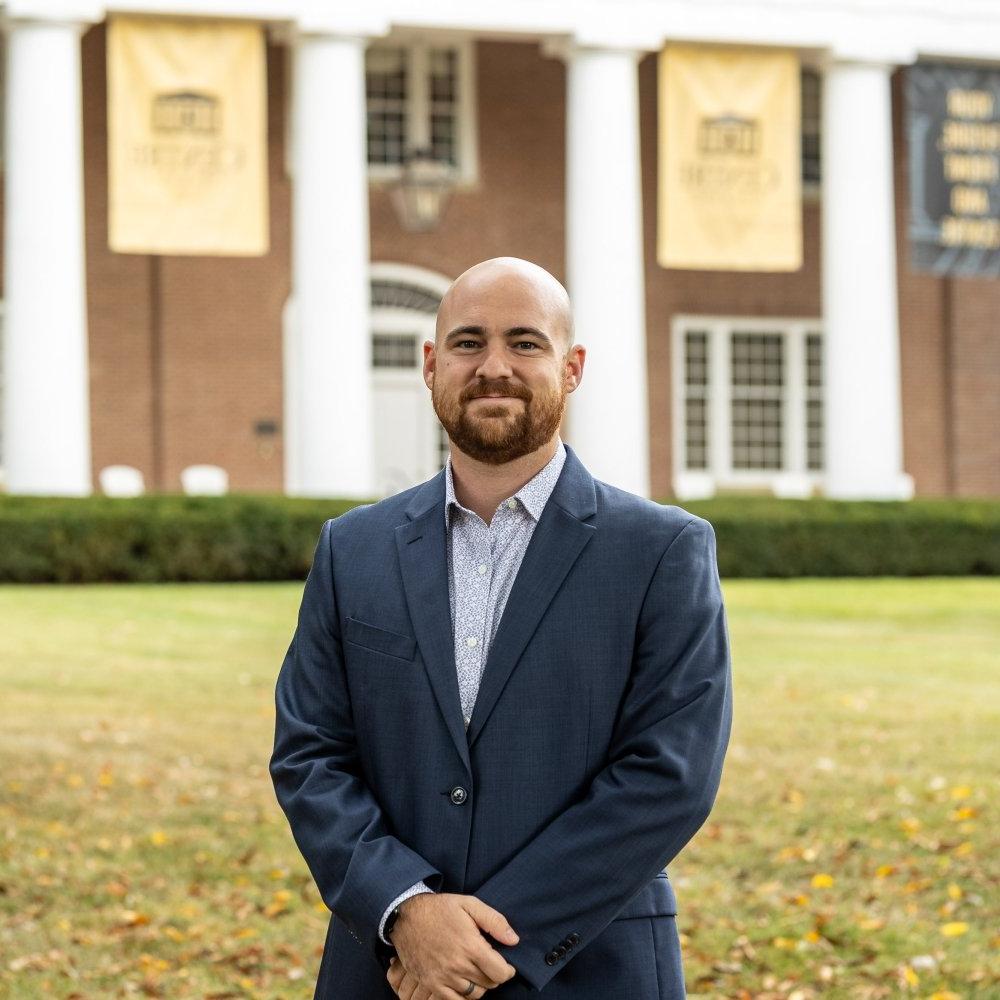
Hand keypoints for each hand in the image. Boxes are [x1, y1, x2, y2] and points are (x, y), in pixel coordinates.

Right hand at [386, 893, 518, 997]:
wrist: (407, 916)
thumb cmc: (440, 908)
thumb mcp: (469, 904)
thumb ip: (494, 921)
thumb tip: (514, 940)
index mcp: (470, 945)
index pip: (500, 973)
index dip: (508, 971)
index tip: (506, 965)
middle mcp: (457, 965)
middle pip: (488, 984)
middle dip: (493, 975)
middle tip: (489, 964)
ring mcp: (443, 977)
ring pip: (473, 994)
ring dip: (479, 985)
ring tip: (475, 971)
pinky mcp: (431, 984)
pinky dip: (463, 996)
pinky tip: (462, 982)